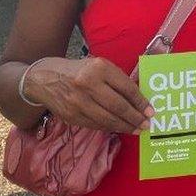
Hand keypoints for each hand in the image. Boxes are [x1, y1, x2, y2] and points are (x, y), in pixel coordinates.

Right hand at [24, 57, 153, 133]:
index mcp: (99, 68)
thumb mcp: (98, 66)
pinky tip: (119, 128)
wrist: (44, 78)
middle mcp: (88, 84)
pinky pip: (96, 125)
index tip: (151, 111)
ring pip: (108, 119)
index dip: (141, 102)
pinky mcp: (71, 116)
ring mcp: (78, 102)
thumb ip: (116, 79)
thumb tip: (139, 99)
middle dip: (135, 118)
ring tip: (136, 129)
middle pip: (118, 106)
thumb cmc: (78, 70)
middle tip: (146, 125)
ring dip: (125, 127)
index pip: (126, 88)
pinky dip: (109, 128)